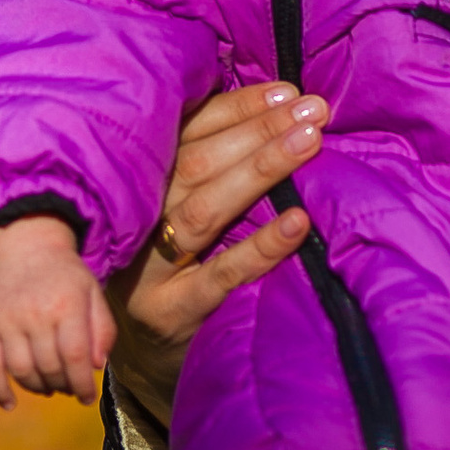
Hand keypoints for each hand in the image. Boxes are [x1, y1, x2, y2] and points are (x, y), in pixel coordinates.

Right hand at [0, 215, 116, 408]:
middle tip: (69, 387)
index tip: (87, 398)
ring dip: (38, 388)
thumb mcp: (93, 293)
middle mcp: (34, 313)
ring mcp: (6, 320)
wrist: (24, 247)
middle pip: (49, 367)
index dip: (82, 384)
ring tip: (49, 386)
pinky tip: (11, 404)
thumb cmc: (65, 276)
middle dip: (63, 386)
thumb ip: (102, 329)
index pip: (75, 356)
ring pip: (21, 371)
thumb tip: (96, 367)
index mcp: (66, 304)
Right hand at [103, 81, 329, 424]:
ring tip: (309, 143)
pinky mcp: (169, 313)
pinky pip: (219, 276)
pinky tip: (297, 221)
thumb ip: (213, 169)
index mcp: (141, 184)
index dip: (238, 108)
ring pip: (204, 210)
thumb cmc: (178, 269)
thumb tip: (282, 111)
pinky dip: (259, 246)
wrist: (141, 357)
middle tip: (312, 110)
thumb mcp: (178, 214)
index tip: (288, 91)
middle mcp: (138, 219)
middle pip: (197, 163)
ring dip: (260, 170)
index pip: (188, 132)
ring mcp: (150, 269)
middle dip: (258, 130)